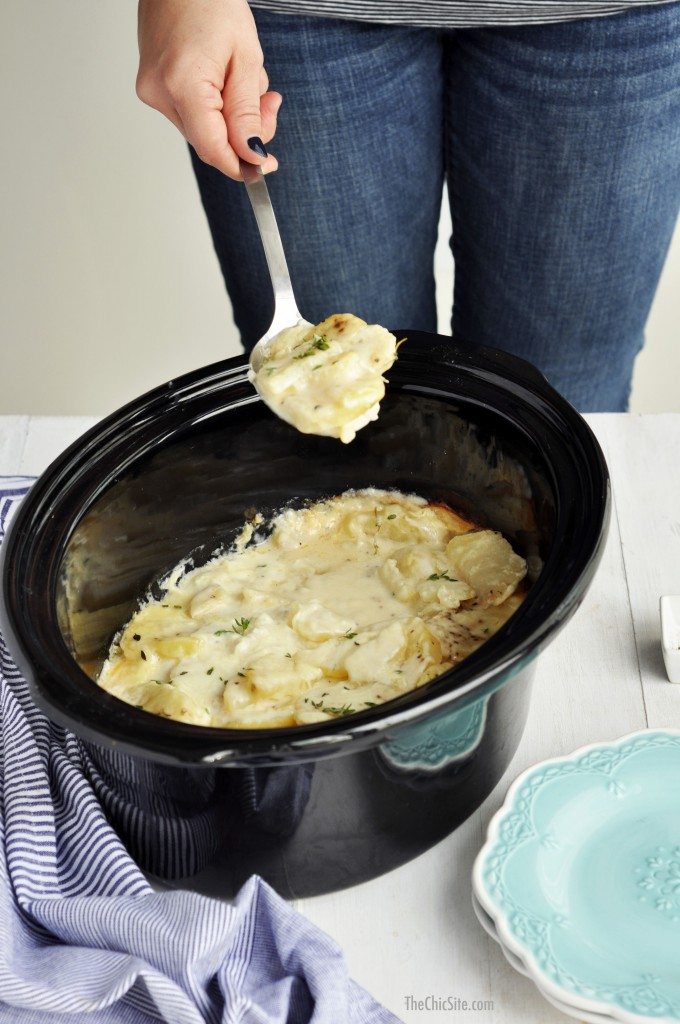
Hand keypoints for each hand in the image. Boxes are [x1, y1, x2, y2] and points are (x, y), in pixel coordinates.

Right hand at [136, 0, 280, 178]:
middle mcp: (159, 93)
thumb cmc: (211, 1)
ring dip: (233, 116)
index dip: (242, 165)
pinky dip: (217, 105)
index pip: (213, 149)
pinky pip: (193, 112)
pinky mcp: (153, 86)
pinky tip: (227, 78)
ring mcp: (152, 90)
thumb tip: (251, 155)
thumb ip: (247, 113)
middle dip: (245, 132)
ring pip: (203, 128)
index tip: (265, 166)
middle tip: (271, 103)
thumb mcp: (245, 58)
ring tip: (247, 78)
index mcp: (182, 85)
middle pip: (210, 141)